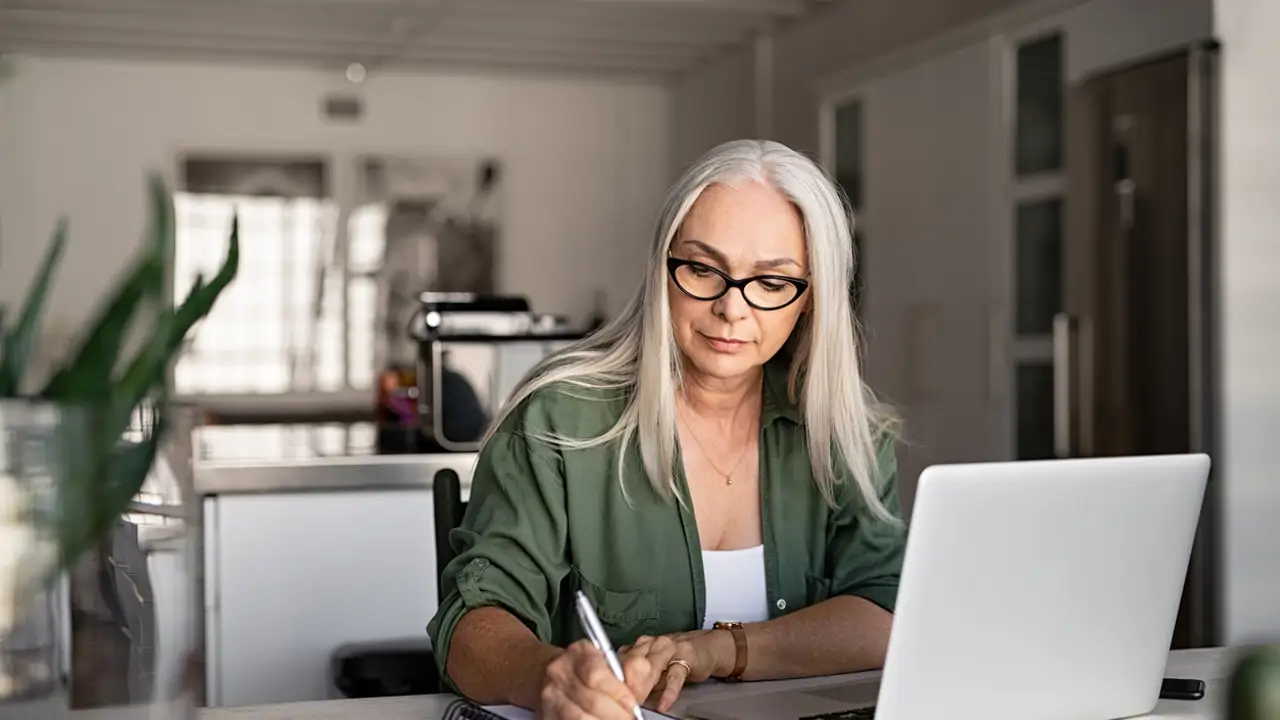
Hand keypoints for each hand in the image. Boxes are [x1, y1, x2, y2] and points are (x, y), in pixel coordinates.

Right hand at [537, 639, 653, 719]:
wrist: (547, 673)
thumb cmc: (584, 667)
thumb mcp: (604, 660)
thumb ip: (624, 674)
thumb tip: (635, 698)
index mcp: (578, 653)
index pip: (597, 676)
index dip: (618, 694)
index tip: (633, 706)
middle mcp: (560, 672)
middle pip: (591, 701)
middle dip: (616, 715)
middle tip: (629, 718)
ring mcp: (551, 695)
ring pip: (580, 718)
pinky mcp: (547, 714)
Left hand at [620, 631, 733, 712]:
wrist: (703, 648)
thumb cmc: (674, 660)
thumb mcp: (650, 670)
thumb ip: (634, 680)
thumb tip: (616, 698)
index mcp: (637, 646)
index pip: (617, 662)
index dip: (610, 680)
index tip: (606, 696)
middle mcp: (650, 643)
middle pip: (630, 663)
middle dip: (624, 684)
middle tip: (620, 702)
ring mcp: (668, 648)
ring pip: (650, 666)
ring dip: (642, 686)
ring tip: (637, 703)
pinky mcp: (686, 656)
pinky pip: (675, 676)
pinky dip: (669, 692)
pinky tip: (664, 703)